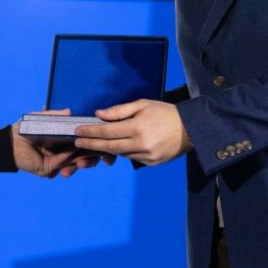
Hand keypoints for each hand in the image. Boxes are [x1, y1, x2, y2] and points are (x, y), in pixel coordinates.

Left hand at [11, 109, 113, 177]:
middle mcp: (65, 149)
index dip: (95, 141)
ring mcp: (59, 160)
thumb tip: (70, 111)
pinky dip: (71, 165)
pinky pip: (65, 167)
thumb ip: (54, 115)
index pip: (85, 140)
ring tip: (81, 163)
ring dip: (84, 162)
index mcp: (65, 137)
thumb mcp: (41, 118)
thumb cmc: (25, 128)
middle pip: (87, 153)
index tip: (104, 141)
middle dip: (94, 155)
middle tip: (97, 154)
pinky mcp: (51, 168)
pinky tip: (73, 164)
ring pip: (79, 162)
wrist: (9, 144)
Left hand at [74, 99, 191, 165]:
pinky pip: (132, 158)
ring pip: (120, 153)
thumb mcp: (142, 104)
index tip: (77, 131)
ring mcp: (146, 155)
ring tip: (94, 144)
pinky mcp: (151, 163)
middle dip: (91, 144)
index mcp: (137, 127)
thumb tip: (99, 114)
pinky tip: (118, 146)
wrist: (190, 129)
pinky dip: (124, 152)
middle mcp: (141, 143)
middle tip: (77, 143)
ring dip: (106, 149)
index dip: (91, 132)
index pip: (107, 131)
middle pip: (109, 146)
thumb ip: (119, 110)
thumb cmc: (165, 112)